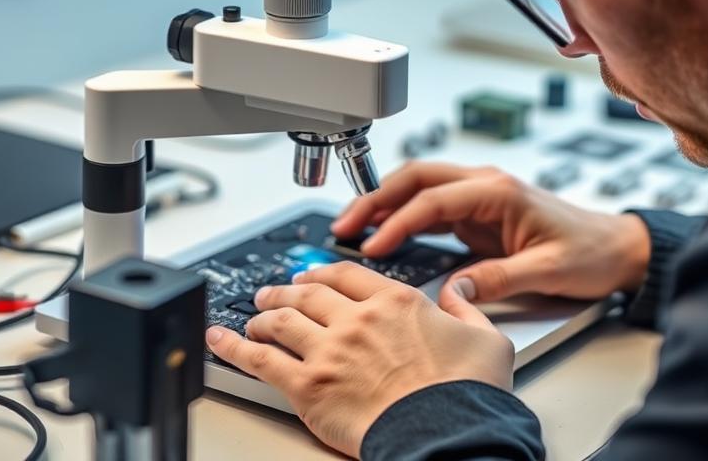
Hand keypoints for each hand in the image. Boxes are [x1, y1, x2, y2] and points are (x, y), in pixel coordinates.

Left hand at [204, 261, 513, 458]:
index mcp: (396, 301)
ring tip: (252, 317)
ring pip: (281, 319)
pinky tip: (221, 340)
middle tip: (274, 291)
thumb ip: (468, 307)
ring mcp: (329, 350)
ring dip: (262, 314)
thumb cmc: (467, 393)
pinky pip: (260, 360)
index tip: (313, 274)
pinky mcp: (308, 386)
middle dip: (286, 288)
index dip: (322, 271)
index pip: (346, 273)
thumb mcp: (486, 338)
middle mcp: (357, 318)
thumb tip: (460, 289)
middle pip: (308, 291)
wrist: (447, 435)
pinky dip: (234, 347)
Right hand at [332, 162, 651, 305]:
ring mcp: (479, 196)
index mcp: (499, 191)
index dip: (398, 221)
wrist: (615, 248)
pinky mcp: (477, 213)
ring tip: (351, 227)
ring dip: (383, 203)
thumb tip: (453, 290)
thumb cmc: (590, 251)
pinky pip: (429, 207)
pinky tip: (383, 233)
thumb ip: (499, 278)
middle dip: (375, 197)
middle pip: (416, 177)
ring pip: (418, 188)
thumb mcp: (547, 271)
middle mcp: (485, 185)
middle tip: (343, 223)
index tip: (373, 245)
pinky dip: (401, 216)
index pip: (433, 198)